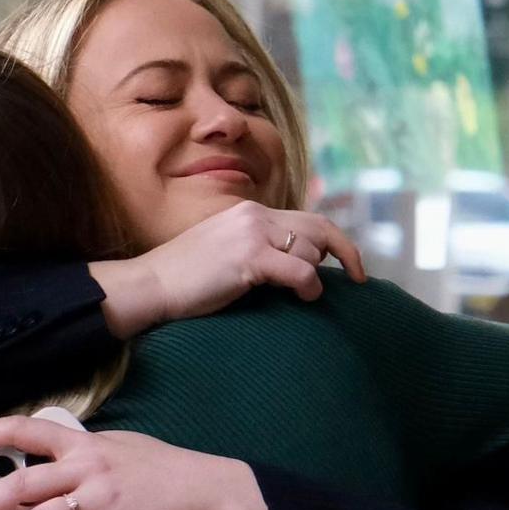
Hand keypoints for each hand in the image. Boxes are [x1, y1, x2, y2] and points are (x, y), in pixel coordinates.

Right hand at [89, 201, 364, 336]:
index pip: (307, 220)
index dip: (336, 241)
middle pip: (318, 229)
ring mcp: (251, 234)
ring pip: (309, 251)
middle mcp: (254, 215)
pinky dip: (309, 285)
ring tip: (303, 295)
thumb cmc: (184, 280)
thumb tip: (296, 266)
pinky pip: (299, 269)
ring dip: (313, 276)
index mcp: (249, 212)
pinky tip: (304, 297)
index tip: (352, 266)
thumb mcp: (225, 253)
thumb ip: (257, 249)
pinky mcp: (248, 257)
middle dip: (343, 254)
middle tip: (358, 279)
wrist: (149, 285)